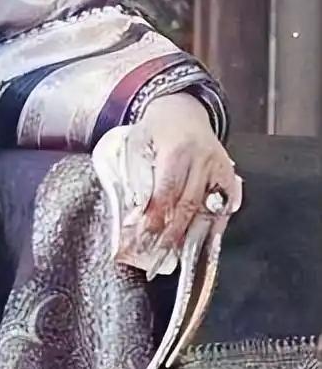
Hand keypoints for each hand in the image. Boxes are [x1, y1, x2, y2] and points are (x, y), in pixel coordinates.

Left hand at [138, 93, 241, 251]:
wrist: (183, 111)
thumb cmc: (155, 130)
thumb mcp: (137, 142)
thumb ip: (137, 174)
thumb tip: (137, 210)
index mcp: (177, 150)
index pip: (166, 192)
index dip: (155, 217)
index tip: (142, 238)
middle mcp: (203, 161)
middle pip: (189, 206)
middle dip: (171, 235)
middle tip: (156, 256)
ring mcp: (221, 171)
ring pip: (208, 211)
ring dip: (191, 237)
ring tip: (176, 257)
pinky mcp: (232, 178)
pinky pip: (224, 209)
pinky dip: (213, 229)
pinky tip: (200, 245)